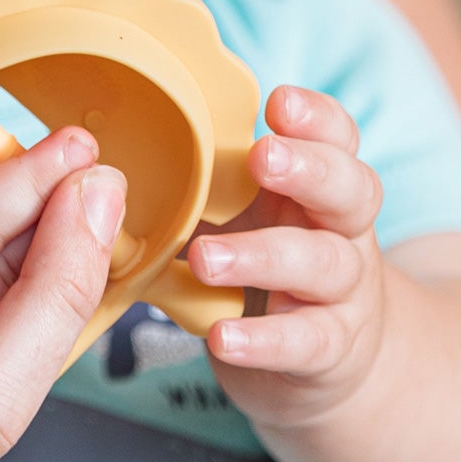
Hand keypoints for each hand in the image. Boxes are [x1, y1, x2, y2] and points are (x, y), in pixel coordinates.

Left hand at [186, 84, 387, 426]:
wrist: (328, 357)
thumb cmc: (265, 266)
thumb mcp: (240, 215)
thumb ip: (202, 185)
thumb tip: (109, 155)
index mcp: (317, 186)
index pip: (336, 139)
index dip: (315, 118)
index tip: (277, 104)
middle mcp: (342, 231)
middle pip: (351, 190)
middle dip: (308, 168)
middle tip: (261, 157)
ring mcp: (344, 292)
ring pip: (324, 264)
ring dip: (262, 256)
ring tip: (202, 258)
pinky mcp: (331, 349)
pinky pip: (307, 341)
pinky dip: (263, 339)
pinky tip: (222, 336)